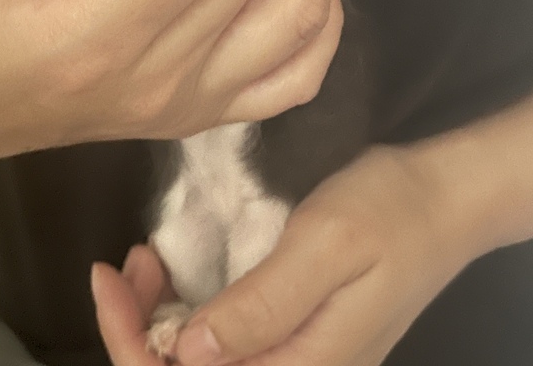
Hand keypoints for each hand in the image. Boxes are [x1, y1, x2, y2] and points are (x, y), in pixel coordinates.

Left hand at [91, 145, 479, 365]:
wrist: (441, 199)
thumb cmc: (389, 211)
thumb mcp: (326, 246)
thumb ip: (263, 306)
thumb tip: (187, 354)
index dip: (132, 345)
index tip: (108, 283)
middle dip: (138, 330)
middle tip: (125, 265)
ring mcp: (296, 355)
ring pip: (202, 361)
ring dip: (158, 319)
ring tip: (147, 260)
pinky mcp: (294, 330)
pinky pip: (224, 337)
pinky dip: (186, 308)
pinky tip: (174, 272)